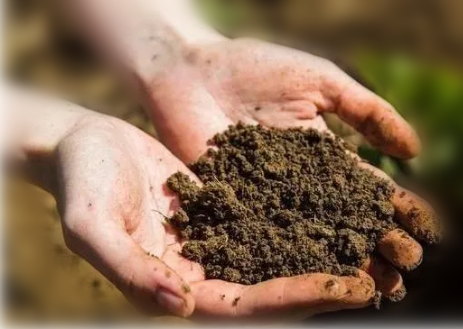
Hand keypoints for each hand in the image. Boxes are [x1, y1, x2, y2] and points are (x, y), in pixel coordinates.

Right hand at [53, 113, 374, 318]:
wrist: (85, 144)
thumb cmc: (80, 181)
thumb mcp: (90, 223)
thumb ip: (128, 268)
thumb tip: (179, 302)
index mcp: (170, 285)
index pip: (242, 307)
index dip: (295, 300)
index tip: (349, 288)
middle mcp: (196, 271)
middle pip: (268, 291)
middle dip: (323, 287)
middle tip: (379, 277)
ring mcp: (209, 241)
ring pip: (273, 259)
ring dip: (320, 257)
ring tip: (371, 249)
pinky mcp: (218, 212)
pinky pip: (264, 223)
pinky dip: (299, 222)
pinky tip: (333, 212)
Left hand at [139, 38, 439, 301]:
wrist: (192, 71)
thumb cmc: (255, 69)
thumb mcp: (320, 82)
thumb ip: (366, 111)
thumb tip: (413, 151)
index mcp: (321, 157)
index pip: (364, 190)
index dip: (394, 211)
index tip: (422, 233)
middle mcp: (296, 185)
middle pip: (341, 221)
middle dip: (374, 244)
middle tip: (404, 269)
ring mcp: (263, 199)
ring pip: (307, 237)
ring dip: (339, 261)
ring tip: (373, 285)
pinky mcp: (229, 207)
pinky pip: (260, 237)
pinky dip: (286, 258)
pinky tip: (311, 277)